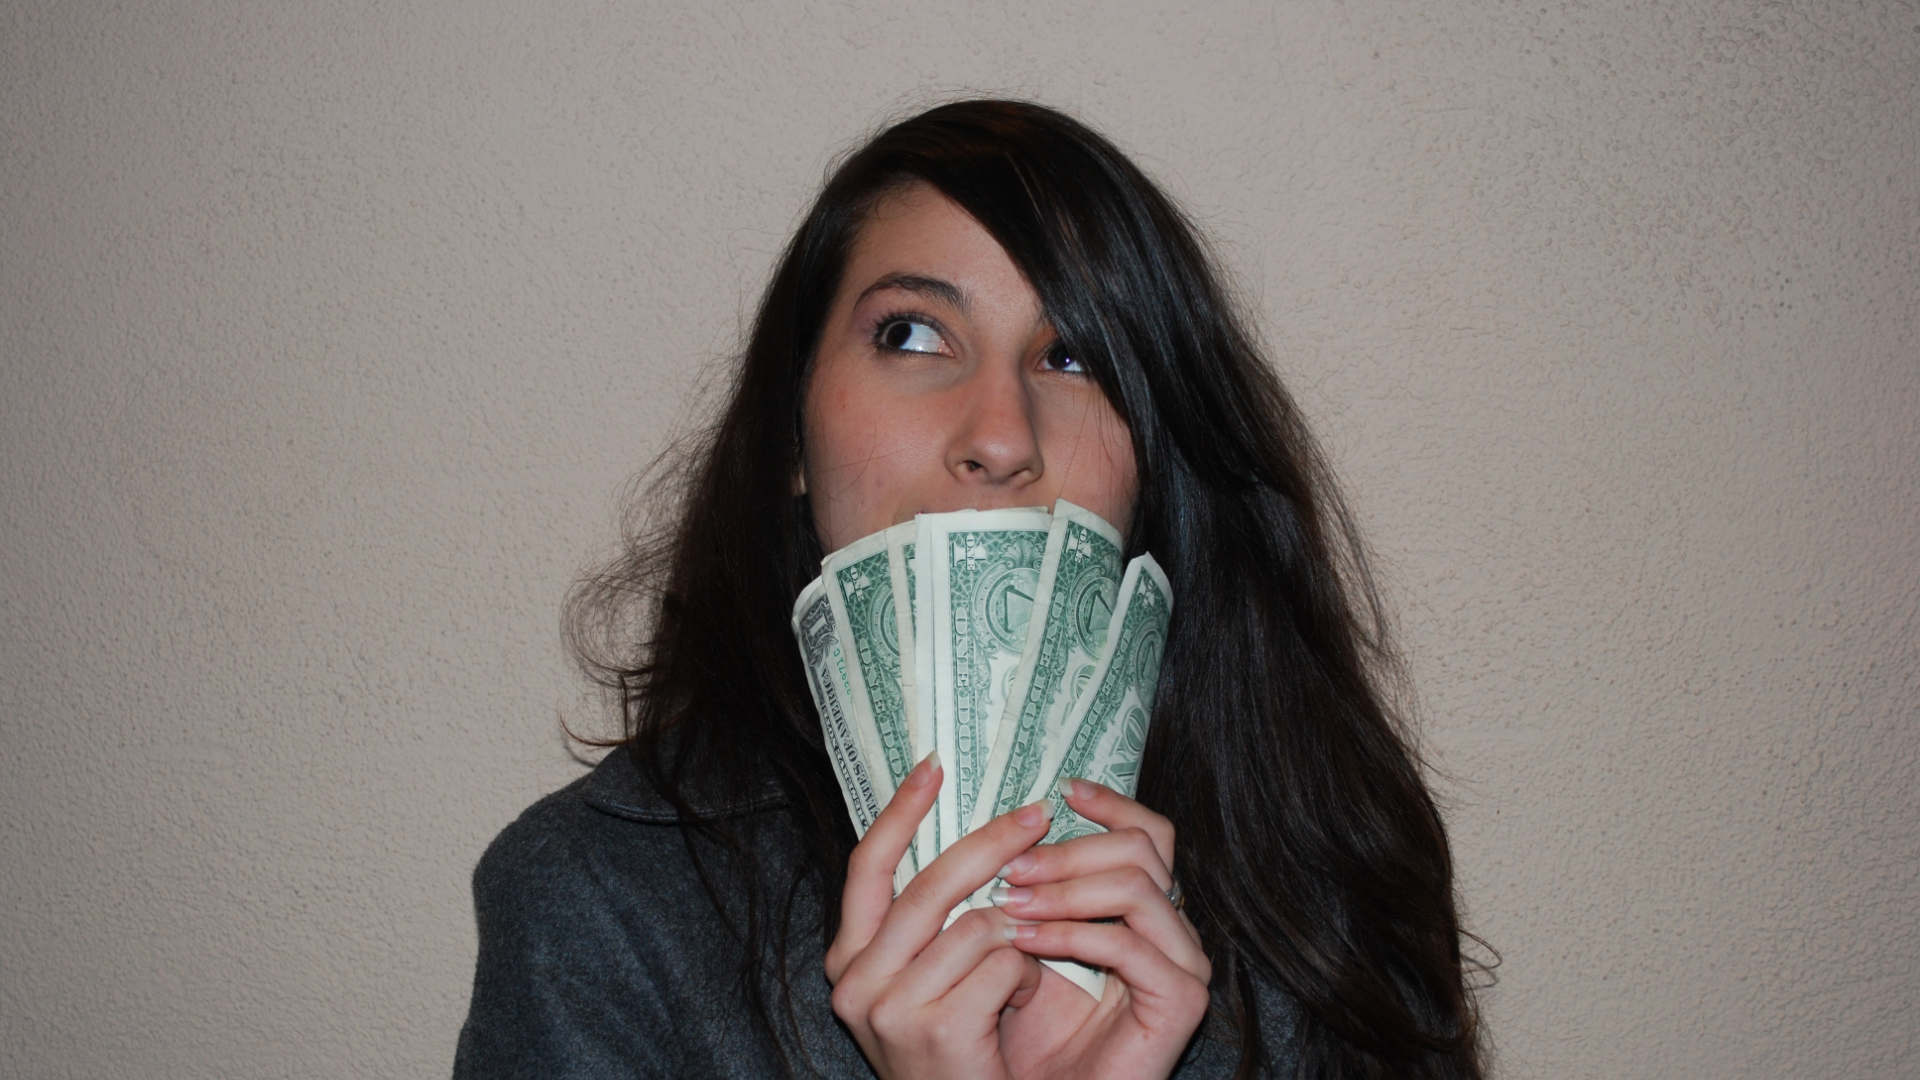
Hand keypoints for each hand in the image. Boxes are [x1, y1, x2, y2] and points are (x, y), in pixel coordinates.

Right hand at [824, 753, 1057, 1078]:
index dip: (901, 812)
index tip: (934, 765)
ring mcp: (890, 1006)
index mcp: (847, 959)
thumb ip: (929, 920)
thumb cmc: (956, 1052)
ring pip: (978, 923)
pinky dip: (1025, 978)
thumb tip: (968, 833)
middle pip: (931, 882)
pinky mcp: (935, 1028)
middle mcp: (854, 980)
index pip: (867, 865)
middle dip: (992, 842)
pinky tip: (1019, 1005)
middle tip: (1037, 813)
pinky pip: (1003, 963)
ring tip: (1023, 970)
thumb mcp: (924, 981)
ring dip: (1018, 938)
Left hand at [991, 778, 1211, 1079]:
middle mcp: (1174, 931)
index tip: (1062, 789)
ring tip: (1010, 903)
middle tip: (1010, 867)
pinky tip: (1025, 941)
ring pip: (1138, 887)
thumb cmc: (1029, 1033)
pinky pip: (1131, 945)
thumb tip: (999, 827)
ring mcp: (1185, 965)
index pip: (1149, 834)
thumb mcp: (1021, 944)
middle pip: (1143, 849)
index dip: (1112, 804)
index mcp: (1145, 910)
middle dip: (1069, 850)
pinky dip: (1073, 935)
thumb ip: (1027, 891)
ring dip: (1066, 889)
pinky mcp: (1182, 1001)